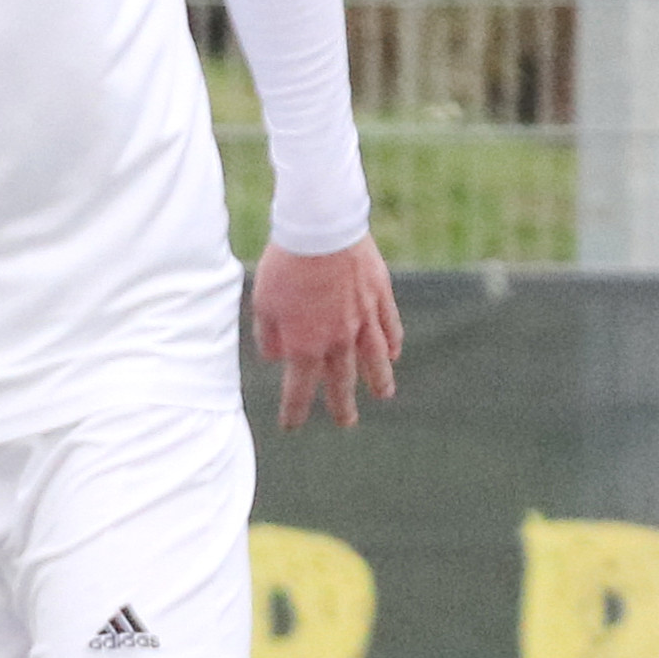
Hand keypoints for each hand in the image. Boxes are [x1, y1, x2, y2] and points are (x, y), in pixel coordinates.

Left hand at [250, 236, 401, 429]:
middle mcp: (339, 338)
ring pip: (375, 358)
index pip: (300, 388)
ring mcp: (365, 318)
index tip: (292, 426)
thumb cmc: (284, 266)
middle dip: (342, 405)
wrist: (321, 231)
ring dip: (379, 380)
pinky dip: (393, 343)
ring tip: (383, 395)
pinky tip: (395, 354)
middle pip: (342, 380)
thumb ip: (270, 336)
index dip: (295, 410)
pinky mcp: (380, 296)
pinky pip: (390, 327)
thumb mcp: (263, 303)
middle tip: (346, 422)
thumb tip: (275, 358)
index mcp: (306, 344)